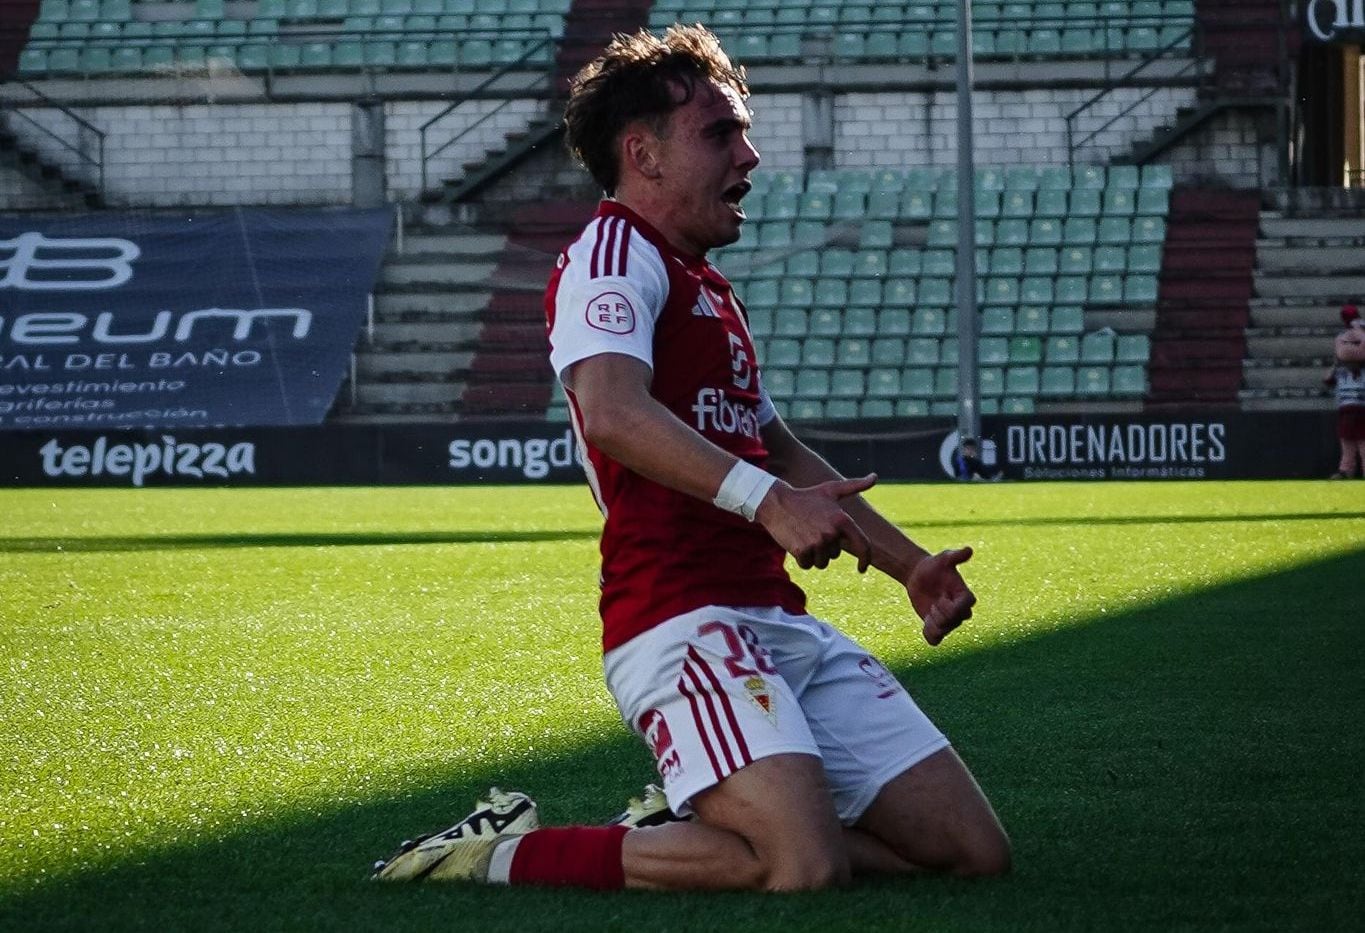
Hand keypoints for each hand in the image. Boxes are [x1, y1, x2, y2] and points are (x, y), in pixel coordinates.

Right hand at [755, 474, 875, 570]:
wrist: (777, 502)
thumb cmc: (806, 497)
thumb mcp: (831, 490)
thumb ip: (855, 485)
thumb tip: (874, 476)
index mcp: (842, 519)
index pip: (863, 545)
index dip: (866, 559)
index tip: (862, 569)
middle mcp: (832, 532)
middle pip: (834, 555)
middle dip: (824, 548)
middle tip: (811, 530)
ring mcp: (817, 542)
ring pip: (821, 562)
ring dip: (813, 555)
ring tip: (804, 536)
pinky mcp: (802, 550)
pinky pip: (807, 565)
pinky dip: (802, 558)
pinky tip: (795, 542)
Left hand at [906, 547, 975, 645]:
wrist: (918, 575)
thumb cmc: (934, 566)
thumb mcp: (944, 558)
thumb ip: (956, 556)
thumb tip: (969, 549)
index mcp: (964, 596)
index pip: (967, 608)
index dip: (952, 605)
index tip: (942, 596)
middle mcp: (959, 610)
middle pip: (955, 621)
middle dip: (941, 613)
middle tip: (934, 602)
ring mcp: (948, 620)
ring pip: (944, 631)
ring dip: (933, 622)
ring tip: (929, 610)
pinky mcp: (936, 626)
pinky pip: (935, 640)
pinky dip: (929, 635)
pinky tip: (925, 622)